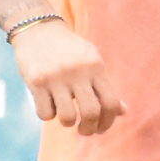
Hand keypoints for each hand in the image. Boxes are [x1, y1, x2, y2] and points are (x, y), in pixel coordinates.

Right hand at [12, 18, 124, 134]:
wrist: (37, 29)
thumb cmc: (68, 50)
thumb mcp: (91, 61)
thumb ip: (105, 86)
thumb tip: (123, 112)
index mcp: (95, 66)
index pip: (111, 102)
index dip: (109, 121)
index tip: (101, 128)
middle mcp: (77, 72)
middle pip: (91, 113)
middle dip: (89, 129)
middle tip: (84, 131)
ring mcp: (56, 77)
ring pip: (67, 117)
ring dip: (67, 123)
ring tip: (66, 117)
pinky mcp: (36, 82)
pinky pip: (45, 114)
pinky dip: (48, 115)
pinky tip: (49, 104)